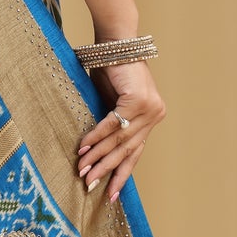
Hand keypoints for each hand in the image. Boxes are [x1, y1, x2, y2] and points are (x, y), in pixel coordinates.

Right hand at [76, 60, 165, 204]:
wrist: (115, 41)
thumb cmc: (110, 69)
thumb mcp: (111, 101)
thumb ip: (110, 122)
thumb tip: (95, 151)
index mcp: (151, 117)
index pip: (136, 151)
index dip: (122, 173)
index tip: (110, 195)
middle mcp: (154, 114)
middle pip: (128, 149)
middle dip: (107, 170)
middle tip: (90, 186)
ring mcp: (149, 108)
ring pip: (119, 140)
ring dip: (98, 156)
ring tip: (82, 170)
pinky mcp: (137, 100)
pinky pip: (112, 124)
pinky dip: (96, 137)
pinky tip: (83, 149)